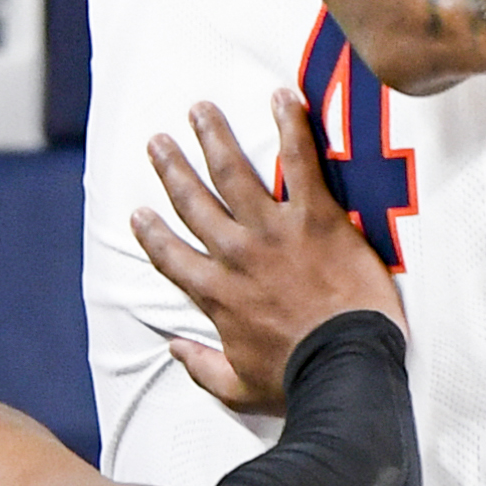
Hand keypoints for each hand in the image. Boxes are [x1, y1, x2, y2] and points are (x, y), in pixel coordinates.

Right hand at [140, 89, 401, 410]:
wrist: (347, 367)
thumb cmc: (298, 380)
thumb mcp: (240, 389)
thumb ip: (202, 368)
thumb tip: (172, 351)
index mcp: (217, 295)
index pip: (171, 257)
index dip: (151, 233)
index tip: (138, 212)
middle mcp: (236, 255)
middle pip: (194, 203)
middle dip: (172, 168)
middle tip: (158, 140)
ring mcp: (273, 232)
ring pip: (233, 174)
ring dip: (213, 138)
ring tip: (200, 109)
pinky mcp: (316, 217)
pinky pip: (300, 162)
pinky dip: (290, 126)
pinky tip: (283, 96)